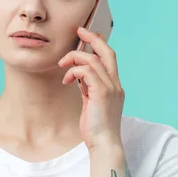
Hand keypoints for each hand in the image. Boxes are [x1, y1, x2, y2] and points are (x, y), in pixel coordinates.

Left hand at [58, 27, 124, 151]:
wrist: (104, 145)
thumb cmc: (96, 128)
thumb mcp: (92, 103)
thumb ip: (89, 88)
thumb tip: (79, 76)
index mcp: (114, 86)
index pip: (110, 57)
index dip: (99, 43)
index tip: (86, 36)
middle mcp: (115, 84)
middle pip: (107, 52)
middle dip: (93, 38)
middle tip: (79, 31)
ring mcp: (110, 88)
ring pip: (93, 60)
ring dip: (74, 58)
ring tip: (62, 65)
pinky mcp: (101, 93)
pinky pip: (86, 72)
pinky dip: (73, 72)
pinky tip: (66, 81)